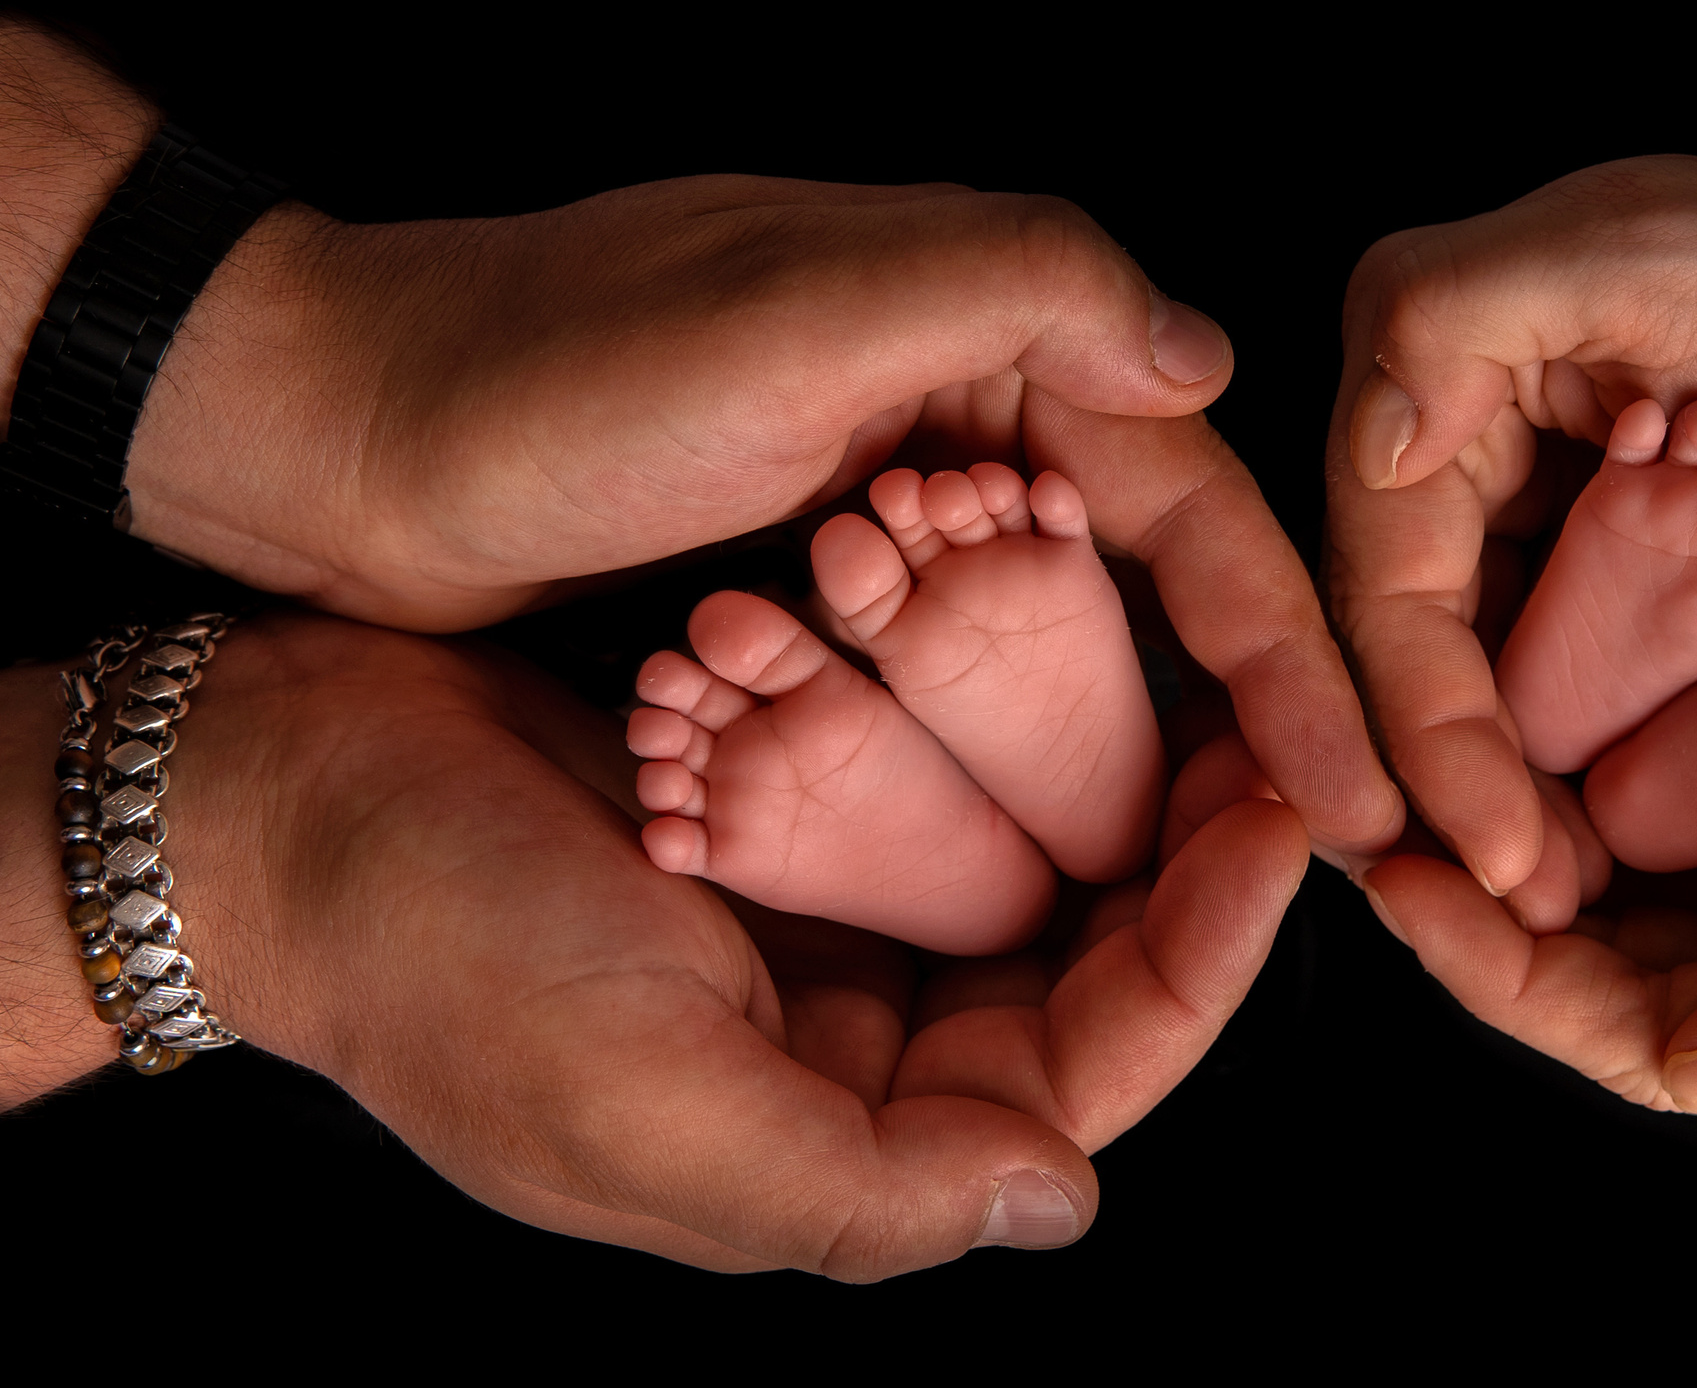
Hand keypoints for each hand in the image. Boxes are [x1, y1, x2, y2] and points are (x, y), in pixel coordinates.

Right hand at [44, 615, 1309, 1275]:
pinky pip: (939, 760)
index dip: (1201, 959)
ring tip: (1209, 664)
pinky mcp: (789, 800)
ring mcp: (823, 909)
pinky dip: (1002, 707)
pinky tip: (1071, 627)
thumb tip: (1062, 1204)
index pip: (1084, 1063)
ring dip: (1112, 766)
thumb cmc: (438, 960)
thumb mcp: (640, 1101)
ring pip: (1026, 848)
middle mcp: (853, 1033)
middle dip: (1186, 851)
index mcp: (839, 1127)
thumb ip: (856, 1184)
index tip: (1284, 833)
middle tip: (1280, 731)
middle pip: (1080, 952)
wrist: (278, 796)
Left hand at [121, 165, 1396, 853]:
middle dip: (1250, 721)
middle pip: (1158, 586)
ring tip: (1221, 884)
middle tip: (1324, 866)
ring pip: (1072, 641)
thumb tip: (1213, 356)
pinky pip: (972, 680)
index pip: (1195, 510)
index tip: (1360, 799)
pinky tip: (1065, 846)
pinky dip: (1027, 756)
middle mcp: (965, 409)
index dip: (1291, 659)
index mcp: (993, 329)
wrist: (337, 429)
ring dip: (1146, 752)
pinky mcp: (826, 575)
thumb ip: (1021, 290)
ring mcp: (893, 496)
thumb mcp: (790, 305)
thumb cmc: (547, 370)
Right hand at [1324, 153, 1696, 899]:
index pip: (1392, 589)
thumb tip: (1367, 450)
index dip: (1427, 731)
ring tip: (1570, 894)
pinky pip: (1568, 656)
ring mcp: (1526, 494)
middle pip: (1427, 643)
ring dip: (1526, 777)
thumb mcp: (1624, 256)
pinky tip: (1613, 827)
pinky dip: (1593, 736)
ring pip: (1493, 664)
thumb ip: (1457, 321)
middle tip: (1529, 901)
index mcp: (1423, 370)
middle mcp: (1451, 438)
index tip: (1490, 852)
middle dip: (1466, 779)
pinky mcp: (1604, 536)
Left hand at [1361, 500, 1696, 1131]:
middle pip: (1625, 967)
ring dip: (1552, 827)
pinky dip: (1640, 765)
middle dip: (1498, 898)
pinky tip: (1560, 699)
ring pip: (1661, 885)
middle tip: (1374, 806)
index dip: (1500, 970)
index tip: (1391, 882)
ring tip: (1434, 753)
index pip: (1638, 1033)